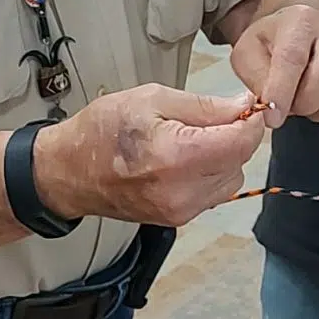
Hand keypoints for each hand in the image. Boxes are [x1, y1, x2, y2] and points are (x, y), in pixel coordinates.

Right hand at [35, 85, 271, 226]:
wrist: (68, 172)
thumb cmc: (101, 131)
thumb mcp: (152, 99)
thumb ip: (205, 106)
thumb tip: (243, 106)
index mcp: (177, 156)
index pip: (242, 142)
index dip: (249, 121)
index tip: (244, 108)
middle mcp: (183, 190)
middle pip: (240, 161)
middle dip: (233, 137)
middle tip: (206, 120)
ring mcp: (181, 210)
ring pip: (231, 179)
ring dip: (222, 158)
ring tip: (189, 141)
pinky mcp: (178, 219)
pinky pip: (213, 193)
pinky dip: (208, 174)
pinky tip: (182, 160)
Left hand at [230, 4, 318, 131]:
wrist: (304, 34)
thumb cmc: (274, 45)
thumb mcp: (249, 53)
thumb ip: (255, 77)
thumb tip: (270, 106)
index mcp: (301, 21)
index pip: (292, 58)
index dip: (282, 92)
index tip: (272, 118)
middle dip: (303, 103)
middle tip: (290, 107)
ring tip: (307, 103)